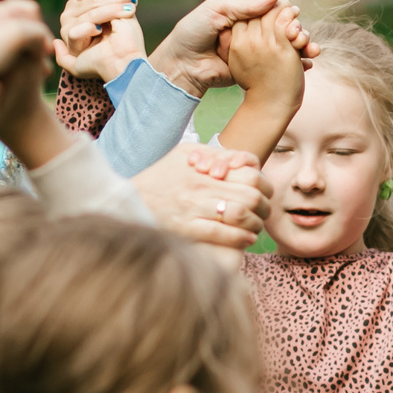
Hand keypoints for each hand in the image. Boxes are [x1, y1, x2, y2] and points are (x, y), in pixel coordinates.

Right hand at [55, 0, 147, 83]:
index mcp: (81, 7)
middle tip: (130, 0)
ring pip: (86, 13)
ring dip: (109, 12)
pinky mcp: (70, 49)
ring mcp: (68, 33)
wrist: (127, 61)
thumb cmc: (126, 38)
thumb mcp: (121, 7)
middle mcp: (70, 17)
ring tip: (126, 13)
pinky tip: (100, 31)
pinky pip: (76, 31)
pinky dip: (89, 29)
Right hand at [132, 143, 270, 249]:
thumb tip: (240, 160)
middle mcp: (200, 187)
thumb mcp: (183, 154)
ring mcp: (193, 208)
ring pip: (240, 214)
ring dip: (255, 223)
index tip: (265, 193)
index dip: (264, 185)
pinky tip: (247, 239)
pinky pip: (221, 233)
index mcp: (203, 168)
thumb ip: (213, 153)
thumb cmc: (159, 178)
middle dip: (264, 207)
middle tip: (264, 213)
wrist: (127, 200)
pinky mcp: (185, 228)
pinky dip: (240, 237)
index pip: (250, 173)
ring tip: (256, 227)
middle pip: (250, 195)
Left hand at [153, 0, 317, 93]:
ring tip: (310, 49)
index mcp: (242, 12)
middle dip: (296, 28)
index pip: (269, 6)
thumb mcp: (216, 10)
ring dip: (301, 46)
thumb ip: (245, 5)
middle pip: (281, 25)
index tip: (292, 13)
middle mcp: (251, 28)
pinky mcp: (255, 67)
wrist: (182, 65)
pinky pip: (278, 64)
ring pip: (284, 44)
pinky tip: (306, 63)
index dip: (283, 10)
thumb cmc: (193, 32)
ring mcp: (254, 48)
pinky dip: (295, 63)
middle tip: (301, 34)